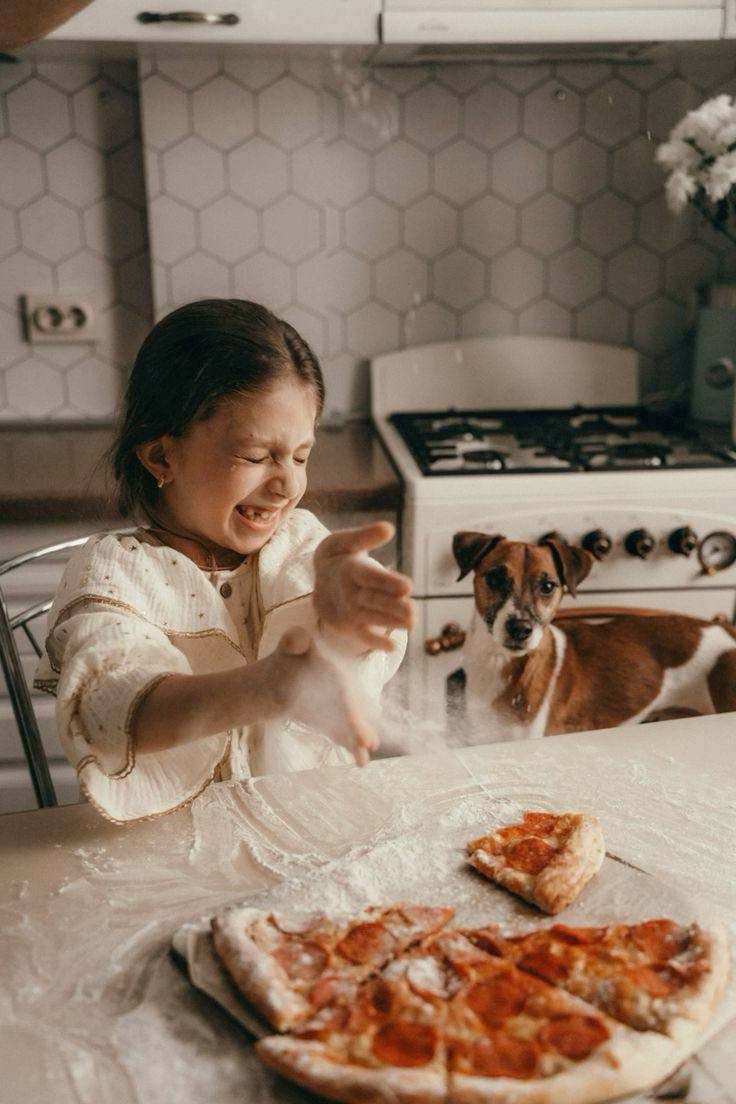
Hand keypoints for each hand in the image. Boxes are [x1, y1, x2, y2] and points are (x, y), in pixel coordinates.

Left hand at [270, 627, 378, 765]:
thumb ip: (294, 638)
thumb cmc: (289, 658)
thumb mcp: (291, 643)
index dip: (350, 705)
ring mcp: (340, 711)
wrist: (278, 681)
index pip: (345, 692)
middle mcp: (344, 694)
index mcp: (337, 675)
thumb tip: (297, 640)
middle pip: (352, 712)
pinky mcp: (333, 725)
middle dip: (360, 727)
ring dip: (359, 740)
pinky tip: (360, 763)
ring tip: (364, 758)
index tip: (352, 717)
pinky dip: (352, 749)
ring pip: (352, 727)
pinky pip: (344, 737)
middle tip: (369, 743)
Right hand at [313, 521, 414, 651]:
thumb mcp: (344, 541)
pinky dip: (374, 642)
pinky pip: (361, 636)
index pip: (367, 576)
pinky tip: (392, 646)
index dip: (386, 582)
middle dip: (392, 607)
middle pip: (370, 600)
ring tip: (412, 623)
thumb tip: (389, 528)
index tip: (407, 586)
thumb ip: (365, 535)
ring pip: (369, 618)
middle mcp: (346, 593)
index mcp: (347, 569)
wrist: (318, 583)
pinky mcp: (350, 626)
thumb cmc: (338, 556)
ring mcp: (347, 612)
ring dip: (390, 622)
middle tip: (413, 612)